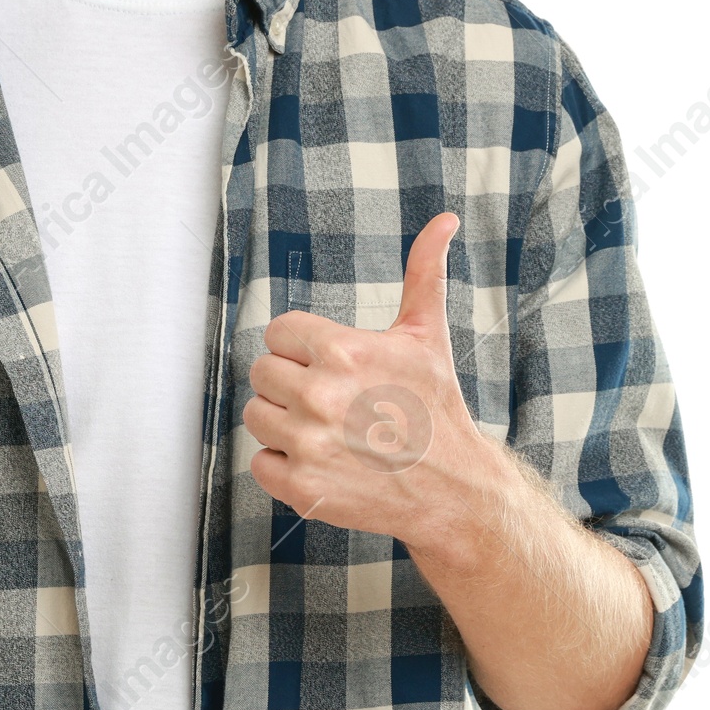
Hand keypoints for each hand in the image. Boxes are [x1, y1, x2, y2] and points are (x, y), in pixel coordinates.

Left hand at [242, 213, 501, 547]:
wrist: (454, 489)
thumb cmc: (436, 408)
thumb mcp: (427, 335)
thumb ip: (423, 273)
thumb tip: (444, 220)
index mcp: (342, 350)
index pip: (278, 333)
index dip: (303, 348)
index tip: (332, 366)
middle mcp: (319, 395)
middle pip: (262, 373)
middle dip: (292, 384)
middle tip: (332, 401)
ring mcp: (308, 444)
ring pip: (256, 416)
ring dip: (284, 423)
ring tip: (328, 430)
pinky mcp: (302, 488)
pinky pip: (260, 462)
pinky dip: (284, 465)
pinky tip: (323, 461)